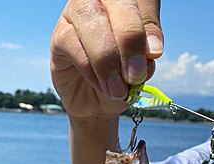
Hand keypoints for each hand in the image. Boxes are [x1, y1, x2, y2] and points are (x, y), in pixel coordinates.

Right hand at [50, 0, 162, 117]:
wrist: (99, 104)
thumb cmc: (123, 80)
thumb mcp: (141, 68)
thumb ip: (146, 54)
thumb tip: (152, 50)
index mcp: (129, 2)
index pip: (142, 0)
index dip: (147, 24)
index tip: (155, 54)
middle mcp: (102, 0)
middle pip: (116, 2)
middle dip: (129, 39)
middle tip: (136, 74)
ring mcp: (76, 13)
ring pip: (90, 19)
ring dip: (107, 58)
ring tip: (118, 88)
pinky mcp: (59, 35)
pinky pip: (73, 44)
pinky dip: (90, 69)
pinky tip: (102, 86)